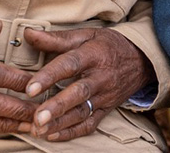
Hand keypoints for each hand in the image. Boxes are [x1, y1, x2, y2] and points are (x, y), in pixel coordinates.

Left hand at [21, 28, 153, 141]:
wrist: (141, 60)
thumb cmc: (108, 45)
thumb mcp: (86, 35)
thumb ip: (57, 38)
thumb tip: (28, 34)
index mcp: (94, 54)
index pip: (70, 64)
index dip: (50, 76)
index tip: (30, 87)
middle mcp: (101, 77)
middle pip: (78, 92)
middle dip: (57, 106)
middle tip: (37, 117)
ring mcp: (105, 96)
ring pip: (83, 112)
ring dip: (60, 123)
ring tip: (40, 129)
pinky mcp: (107, 110)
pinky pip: (90, 124)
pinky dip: (72, 132)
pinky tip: (53, 135)